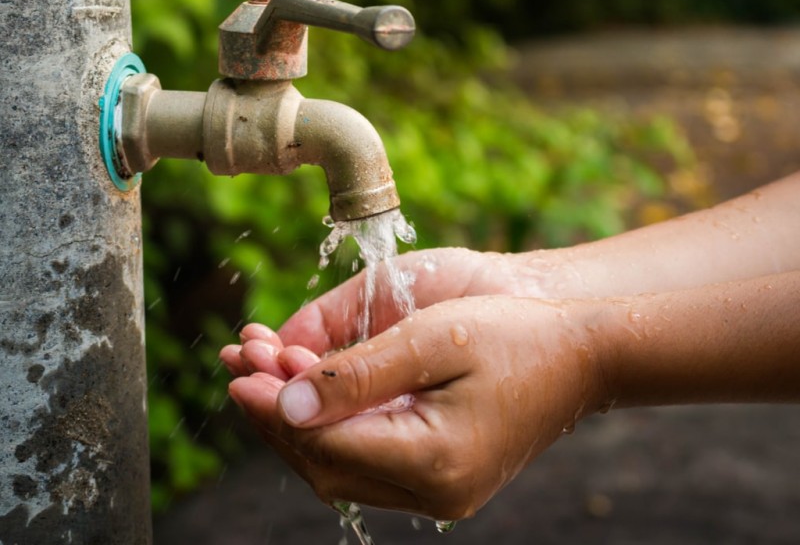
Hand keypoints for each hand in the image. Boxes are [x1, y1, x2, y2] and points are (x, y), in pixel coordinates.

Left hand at [222, 295, 608, 519]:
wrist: (581, 356)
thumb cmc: (515, 336)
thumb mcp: (431, 339)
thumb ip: (356, 375)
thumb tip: (284, 402)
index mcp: (434, 459)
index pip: (325, 442)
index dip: (273, 408)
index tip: (236, 372)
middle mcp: (434, 492)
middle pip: (325, 464)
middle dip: (276, 416)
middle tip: (241, 369)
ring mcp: (439, 493)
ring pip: (341, 469)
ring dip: (299, 424)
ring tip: (265, 378)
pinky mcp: (442, 480)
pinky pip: (366, 462)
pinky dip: (332, 429)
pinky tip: (313, 397)